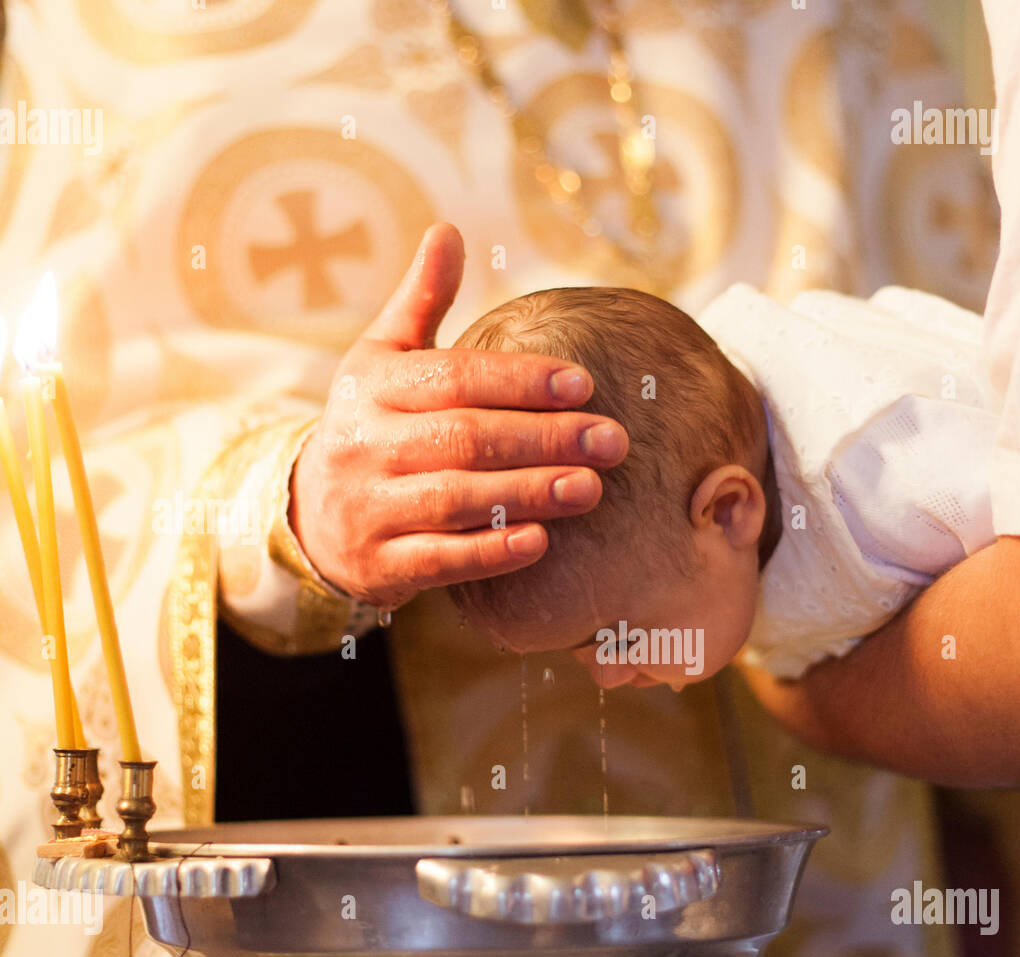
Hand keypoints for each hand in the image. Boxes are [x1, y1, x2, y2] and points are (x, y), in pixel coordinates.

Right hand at [289, 223, 627, 608]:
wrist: (311, 518)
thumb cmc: (372, 428)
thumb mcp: (382, 362)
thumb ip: (420, 302)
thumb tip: (449, 230)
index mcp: (372, 387)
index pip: (455, 378)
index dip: (520, 380)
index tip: (583, 384)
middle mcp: (365, 445)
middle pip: (464, 437)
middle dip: (544, 438)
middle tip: (612, 441)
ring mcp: (370, 508)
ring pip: (456, 498)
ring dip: (529, 493)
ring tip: (591, 487)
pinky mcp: (381, 565)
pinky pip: (439, 559)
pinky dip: (490, 551)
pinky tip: (541, 541)